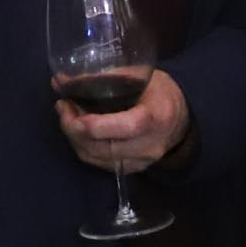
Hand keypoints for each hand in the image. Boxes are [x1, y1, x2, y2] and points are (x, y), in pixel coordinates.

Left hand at [56, 67, 190, 171]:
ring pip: (95, 157)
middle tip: (63, 106)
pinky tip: (79, 130)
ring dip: (74, 138)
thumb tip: (62, 79)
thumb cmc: (161, 93)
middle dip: (73, 128)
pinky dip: (83, 146)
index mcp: (155, 118)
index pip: (124, 127)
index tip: (69, 105)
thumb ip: (106, 77)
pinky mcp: (130, 170)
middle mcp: (148, 146)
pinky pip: (98, 163)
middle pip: (103, 146)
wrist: (182, 122)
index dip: (92, 122)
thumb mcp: (142, 76)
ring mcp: (140, 162)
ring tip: (67, 116)